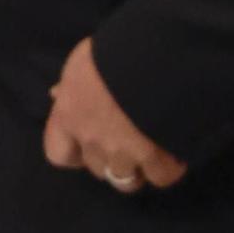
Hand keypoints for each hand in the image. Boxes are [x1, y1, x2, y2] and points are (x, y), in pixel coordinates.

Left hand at [43, 38, 186, 193]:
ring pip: (127, 181)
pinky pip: (161, 176)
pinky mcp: (155, 159)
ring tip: (154, 149)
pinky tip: (176, 149)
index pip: (58, 153)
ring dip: (139, 169)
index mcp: (68, 115)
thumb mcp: (84, 61)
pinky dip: (170, 166)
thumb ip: (72, 85)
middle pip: (97, 168)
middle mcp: (91, 139)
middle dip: (111, 159)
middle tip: (129, 140)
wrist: (154, 58)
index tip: (89, 143)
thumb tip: (57, 94)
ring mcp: (122, 153)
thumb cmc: (113, 52)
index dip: (75, 153)